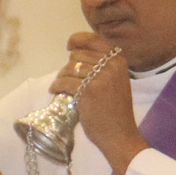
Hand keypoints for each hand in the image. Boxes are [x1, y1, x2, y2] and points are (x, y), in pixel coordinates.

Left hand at [49, 32, 146, 174]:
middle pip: (77, 55)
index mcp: (119, 60)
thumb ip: (103, 66)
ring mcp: (99, 78)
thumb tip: (76, 53)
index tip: (69, 46)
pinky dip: (56, 86)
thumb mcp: (117, 81)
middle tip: (67, 78)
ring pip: (69, 68)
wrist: (121, 134)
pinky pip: (64, 82)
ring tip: (60, 85)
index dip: (77, 40)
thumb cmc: (116, 111)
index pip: (94, 39)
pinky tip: (54, 90)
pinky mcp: (87, 91)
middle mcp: (110, 65)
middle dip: (68, 66)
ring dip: (61, 76)